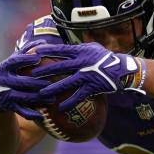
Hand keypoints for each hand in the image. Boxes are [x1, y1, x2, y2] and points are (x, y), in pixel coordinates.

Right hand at [0, 40, 50, 119]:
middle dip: (37, 82)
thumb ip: (28, 52)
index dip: (25, 58)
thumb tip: (44, 40)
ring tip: (53, 99)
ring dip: (38, 98)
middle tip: (52, 83)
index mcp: (5, 66)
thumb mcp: (17, 62)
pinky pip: (20, 111)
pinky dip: (30, 113)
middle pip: (21, 81)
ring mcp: (4, 94)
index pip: (15, 60)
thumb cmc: (13, 74)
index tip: (38, 57)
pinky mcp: (7, 106)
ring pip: (22, 96)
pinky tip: (41, 115)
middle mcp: (2, 79)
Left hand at [32, 43, 146, 110]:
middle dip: (44, 71)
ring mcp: (87, 75)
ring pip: (66, 83)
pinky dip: (69, 102)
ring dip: (53, 89)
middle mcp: (82, 62)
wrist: (122, 70)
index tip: (32, 52)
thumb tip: (65, 46)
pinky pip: (78, 96)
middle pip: (59, 66)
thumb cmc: (106, 58)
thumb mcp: (93, 48)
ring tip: (41, 94)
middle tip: (30, 75)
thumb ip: (78, 48)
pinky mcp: (92, 87)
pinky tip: (60, 107)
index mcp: (80, 51)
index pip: (60, 50)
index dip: (46, 50)